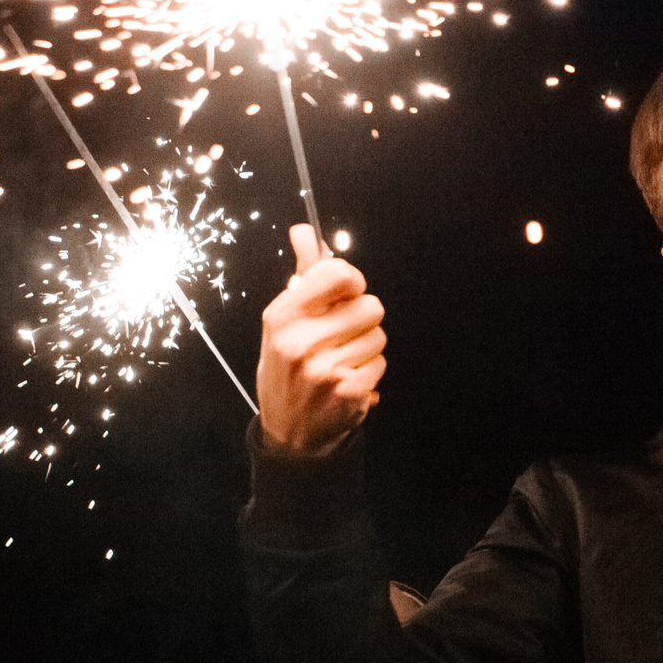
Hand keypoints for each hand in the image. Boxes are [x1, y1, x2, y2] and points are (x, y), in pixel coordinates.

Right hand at [257, 224, 386, 457]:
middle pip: (370, 306)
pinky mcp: (349, 393)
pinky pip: (381, 363)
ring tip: (341, 360)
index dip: (351, 280)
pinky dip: (369, 371)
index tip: (345, 292)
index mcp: (282, 316)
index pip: (338, 274)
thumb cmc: (286, 368)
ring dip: (366, 346)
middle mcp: (300, 342)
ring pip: (378, 335)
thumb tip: (304, 230)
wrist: (288, 432)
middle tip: (341, 334)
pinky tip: (347, 380)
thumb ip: (303, 274)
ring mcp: (325, 370)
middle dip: (362, 318)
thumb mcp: (284, 321)